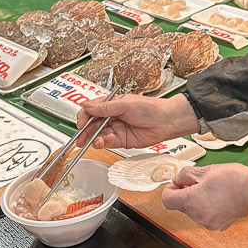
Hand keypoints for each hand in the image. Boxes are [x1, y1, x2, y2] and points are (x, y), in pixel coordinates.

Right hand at [76, 93, 199, 149]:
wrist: (166, 121)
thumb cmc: (151, 108)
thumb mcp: (125, 104)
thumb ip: (105, 108)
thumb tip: (87, 106)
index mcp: (111, 104)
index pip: (91, 110)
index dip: (84, 116)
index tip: (80, 123)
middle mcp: (112, 116)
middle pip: (92, 124)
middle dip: (84, 131)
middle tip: (80, 138)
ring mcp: (116, 128)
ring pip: (98, 135)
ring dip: (94, 138)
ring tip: (96, 140)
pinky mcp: (122, 140)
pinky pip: (108, 142)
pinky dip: (104, 143)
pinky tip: (105, 141)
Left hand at [162, 164, 247, 230]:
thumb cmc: (234, 180)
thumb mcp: (206, 170)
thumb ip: (186, 175)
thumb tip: (177, 179)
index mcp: (192, 202)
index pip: (167, 200)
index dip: (170, 189)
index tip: (178, 184)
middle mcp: (198, 216)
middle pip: (182, 205)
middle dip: (187, 193)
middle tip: (201, 182)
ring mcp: (209, 223)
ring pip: (194, 210)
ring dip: (199, 200)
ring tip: (214, 189)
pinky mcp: (219, 225)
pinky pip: (206, 215)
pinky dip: (209, 207)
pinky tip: (220, 198)